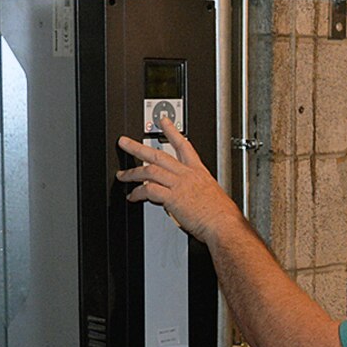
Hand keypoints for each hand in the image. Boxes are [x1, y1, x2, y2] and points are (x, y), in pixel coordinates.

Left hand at [116, 116, 236, 239]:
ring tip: (122, 175)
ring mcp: (179, 185)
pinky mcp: (173, 197)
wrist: (224, 224)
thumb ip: (195, 193)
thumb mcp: (211, 196)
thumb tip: (187, 198)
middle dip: (138, 147)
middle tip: (125, 142)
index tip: (163, 122)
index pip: (183, 146)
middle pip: (158, 155)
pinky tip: (133, 196)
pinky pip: (149, 190)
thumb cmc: (222, 215)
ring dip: (132, 172)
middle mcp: (187, 175)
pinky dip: (138, 193)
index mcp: (199, 172)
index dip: (172, 132)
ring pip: (149, 170)